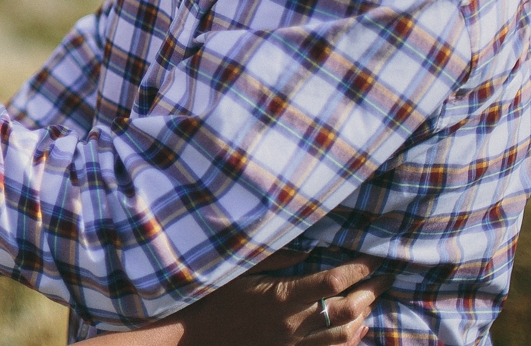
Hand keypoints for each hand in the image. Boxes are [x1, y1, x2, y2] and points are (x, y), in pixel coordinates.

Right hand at [166, 253, 393, 345]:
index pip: (330, 281)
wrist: (202, 336)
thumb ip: (276, 259)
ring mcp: (296, 343)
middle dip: (371, 292)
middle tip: (384, 278)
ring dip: (365, 315)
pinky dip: (352, 338)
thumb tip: (309, 249)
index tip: (370, 259)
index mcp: (281, 296)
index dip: (356, 270)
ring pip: (346, 333)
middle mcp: (294, 322)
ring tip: (374, 299)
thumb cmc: (218, 298)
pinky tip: (359, 327)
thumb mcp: (241, 270)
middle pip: (347, 309)